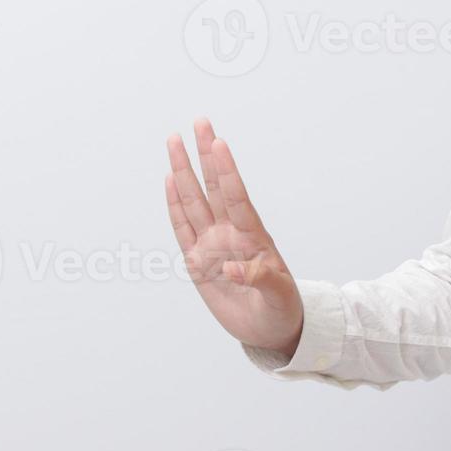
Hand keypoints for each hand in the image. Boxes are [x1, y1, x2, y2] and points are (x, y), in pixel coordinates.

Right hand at [165, 118, 302, 359]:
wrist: (270, 328)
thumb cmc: (280, 308)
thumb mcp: (278, 296)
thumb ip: (260, 279)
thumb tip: (235, 268)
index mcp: (252, 236)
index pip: (236, 196)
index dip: (227, 170)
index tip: (219, 142)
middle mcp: (230, 233)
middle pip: (214, 186)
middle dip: (205, 154)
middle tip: (200, 122)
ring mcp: (212, 244)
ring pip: (194, 200)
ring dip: (183, 171)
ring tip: (174, 141)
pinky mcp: (198, 261)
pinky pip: (182, 227)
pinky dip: (174, 205)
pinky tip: (170, 181)